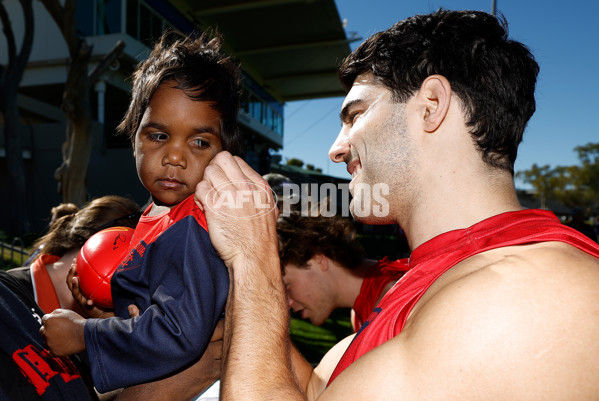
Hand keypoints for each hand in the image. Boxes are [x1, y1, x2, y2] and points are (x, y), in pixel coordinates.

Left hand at [39, 308, 85, 355]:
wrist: (85, 335)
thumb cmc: (77, 323)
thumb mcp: (66, 312)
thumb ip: (55, 312)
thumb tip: (50, 315)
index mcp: (49, 321)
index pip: (44, 320)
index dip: (51, 321)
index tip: (55, 323)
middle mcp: (46, 332)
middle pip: (42, 331)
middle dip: (49, 330)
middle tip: (59, 330)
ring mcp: (49, 343)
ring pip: (46, 341)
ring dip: (51, 340)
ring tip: (63, 337)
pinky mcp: (53, 351)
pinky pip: (50, 351)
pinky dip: (54, 348)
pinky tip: (61, 344)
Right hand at [67, 261, 114, 318]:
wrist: (109, 312)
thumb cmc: (108, 298)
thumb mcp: (107, 286)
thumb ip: (107, 277)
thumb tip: (115, 264)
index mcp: (83, 287)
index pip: (76, 276)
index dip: (73, 269)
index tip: (75, 259)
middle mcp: (81, 293)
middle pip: (71, 283)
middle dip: (70, 274)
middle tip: (73, 266)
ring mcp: (83, 301)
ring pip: (75, 293)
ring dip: (74, 286)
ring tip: (75, 279)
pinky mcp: (88, 309)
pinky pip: (87, 305)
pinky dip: (88, 302)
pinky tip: (90, 302)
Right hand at [115, 320, 224, 400]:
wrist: (150, 396)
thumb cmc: (147, 367)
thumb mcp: (146, 340)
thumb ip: (140, 319)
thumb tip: (132, 308)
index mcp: (189, 334)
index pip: (214, 320)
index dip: (218, 315)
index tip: (219, 311)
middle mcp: (203, 347)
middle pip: (225, 332)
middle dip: (226, 328)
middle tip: (225, 325)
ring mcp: (209, 363)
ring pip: (228, 348)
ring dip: (227, 344)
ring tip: (227, 339)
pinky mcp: (210, 376)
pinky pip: (226, 364)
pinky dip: (227, 360)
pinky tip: (224, 357)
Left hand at [195, 152, 278, 269]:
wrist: (254, 258)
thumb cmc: (260, 239)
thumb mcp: (269, 210)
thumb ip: (258, 194)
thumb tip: (249, 185)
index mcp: (260, 186)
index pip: (236, 160)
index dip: (225, 169)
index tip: (223, 183)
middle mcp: (247, 187)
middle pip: (222, 159)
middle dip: (213, 170)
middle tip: (212, 186)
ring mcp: (231, 195)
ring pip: (209, 171)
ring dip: (205, 183)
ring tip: (208, 198)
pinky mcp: (216, 206)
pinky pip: (200, 188)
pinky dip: (198, 196)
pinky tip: (204, 206)